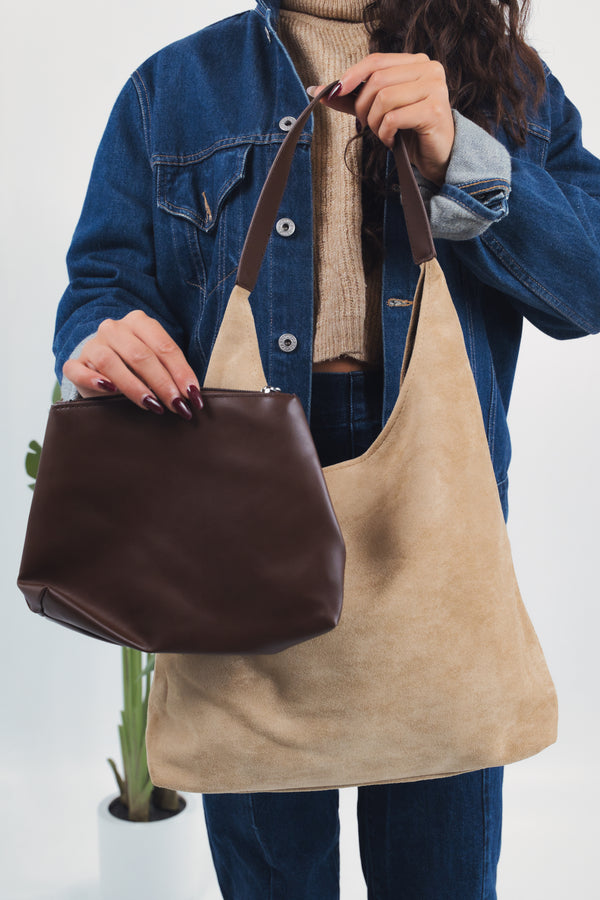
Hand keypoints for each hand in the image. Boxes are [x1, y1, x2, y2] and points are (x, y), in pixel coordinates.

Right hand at [62, 310, 202, 418]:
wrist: (101, 367)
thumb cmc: (137, 367)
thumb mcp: (157, 363)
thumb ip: (171, 372)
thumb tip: (192, 396)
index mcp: (139, 322)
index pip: (164, 347)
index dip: (181, 372)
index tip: (193, 395)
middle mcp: (114, 329)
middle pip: (141, 355)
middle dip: (162, 383)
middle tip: (177, 405)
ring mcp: (92, 345)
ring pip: (110, 362)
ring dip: (134, 386)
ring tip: (152, 405)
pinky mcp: (76, 364)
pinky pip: (78, 370)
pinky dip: (93, 380)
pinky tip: (110, 390)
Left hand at [307, 52, 454, 185]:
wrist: (438, 157)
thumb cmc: (410, 130)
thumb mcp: (379, 110)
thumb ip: (353, 98)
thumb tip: (318, 90)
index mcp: (416, 62)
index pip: (377, 60)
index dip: (352, 75)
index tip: (333, 91)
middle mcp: (429, 69)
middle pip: (378, 81)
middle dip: (363, 107)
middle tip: (367, 125)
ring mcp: (434, 89)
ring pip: (384, 99)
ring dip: (375, 123)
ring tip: (383, 134)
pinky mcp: (434, 111)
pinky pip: (394, 118)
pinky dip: (386, 134)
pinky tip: (392, 141)